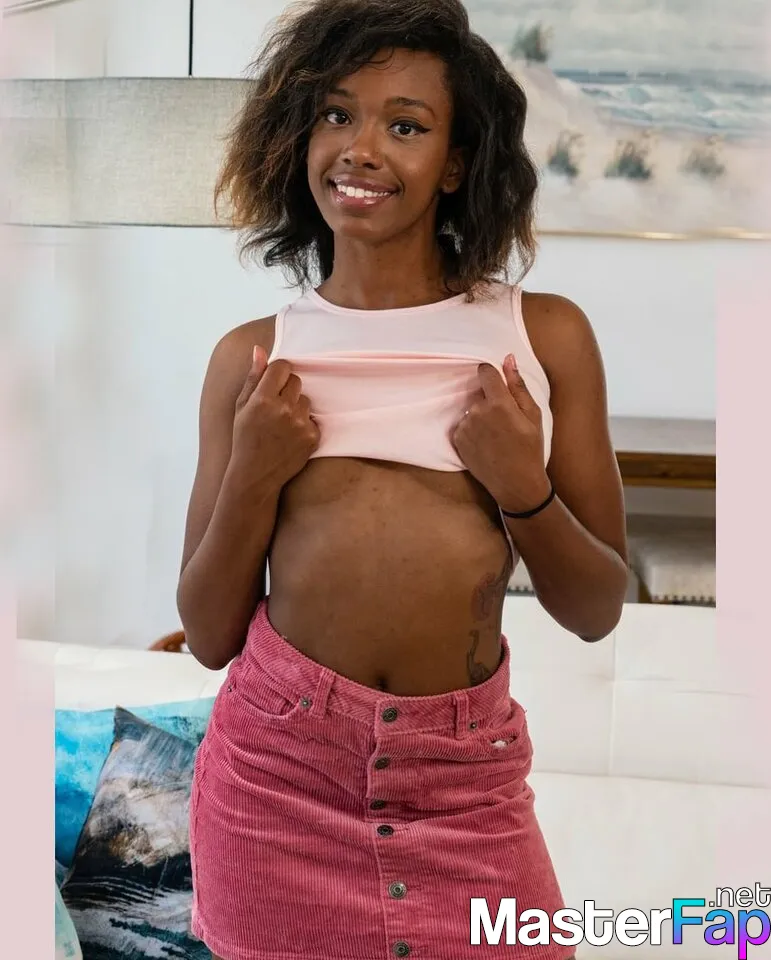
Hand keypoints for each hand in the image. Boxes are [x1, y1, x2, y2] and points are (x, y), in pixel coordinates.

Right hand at [230, 346, 319, 490]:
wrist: (255, 475)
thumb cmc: (245, 438)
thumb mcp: (242, 406)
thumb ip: (253, 377)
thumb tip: (259, 349)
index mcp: (262, 398)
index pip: (283, 367)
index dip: (278, 374)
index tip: (273, 384)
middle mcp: (283, 409)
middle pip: (297, 381)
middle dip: (287, 389)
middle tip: (275, 407)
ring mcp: (300, 423)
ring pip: (306, 400)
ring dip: (297, 407)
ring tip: (282, 424)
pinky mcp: (312, 436)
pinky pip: (313, 419)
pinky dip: (304, 425)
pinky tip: (290, 437)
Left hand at [450, 354, 550, 512]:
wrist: (516, 483)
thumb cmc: (530, 449)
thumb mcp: (533, 415)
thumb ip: (518, 386)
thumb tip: (508, 359)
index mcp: (498, 403)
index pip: (485, 372)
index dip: (492, 375)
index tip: (498, 384)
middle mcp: (477, 412)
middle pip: (479, 393)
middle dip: (490, 401)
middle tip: (505, 421)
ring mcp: (465, 427)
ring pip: (471, 410)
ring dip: (481, 417)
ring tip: (496, 436)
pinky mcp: (457, 440)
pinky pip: (464, 426)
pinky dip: (473, 431)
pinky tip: (486, 444)